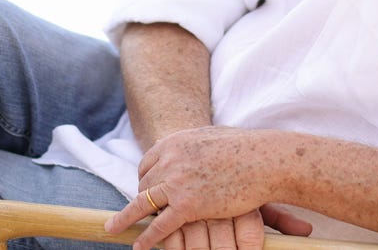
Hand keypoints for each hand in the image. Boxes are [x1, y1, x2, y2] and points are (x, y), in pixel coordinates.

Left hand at [104, 127, 311, 249]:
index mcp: (175, 142)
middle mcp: (170, 160)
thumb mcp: (212, 138)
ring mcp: (177, 182)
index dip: (146, 178)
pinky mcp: (188, 205)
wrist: (264, 159)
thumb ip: (195, 146)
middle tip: (138, 212)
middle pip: (146, 183)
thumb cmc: (247, 149)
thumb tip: (192, 149)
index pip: (149, 163)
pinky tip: (140, 247)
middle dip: (143, 197)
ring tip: (113, 228)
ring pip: (144, 204)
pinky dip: (147, 237)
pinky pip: (160, 225)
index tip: (146, 188)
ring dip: (126, 218)